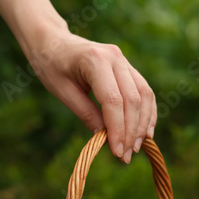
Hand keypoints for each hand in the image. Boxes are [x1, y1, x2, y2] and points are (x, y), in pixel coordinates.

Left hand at [25, 25, 156, 162]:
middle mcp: (115, 57)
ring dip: (142, 124)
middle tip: (126, 156)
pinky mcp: (128, 67)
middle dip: (131, 131)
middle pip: (133, 99)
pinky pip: (144, 91)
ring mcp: (124, 60)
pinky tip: (145, 132)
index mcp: (94, 60)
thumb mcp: (62, 92)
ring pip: (144, 95)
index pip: (114, 100)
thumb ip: (85, 113)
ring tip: (136, 148)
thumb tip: (105, 137)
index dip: (118, 129)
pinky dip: (147, 112)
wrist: (53, 41)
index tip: (117, 152)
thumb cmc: (51, 66)